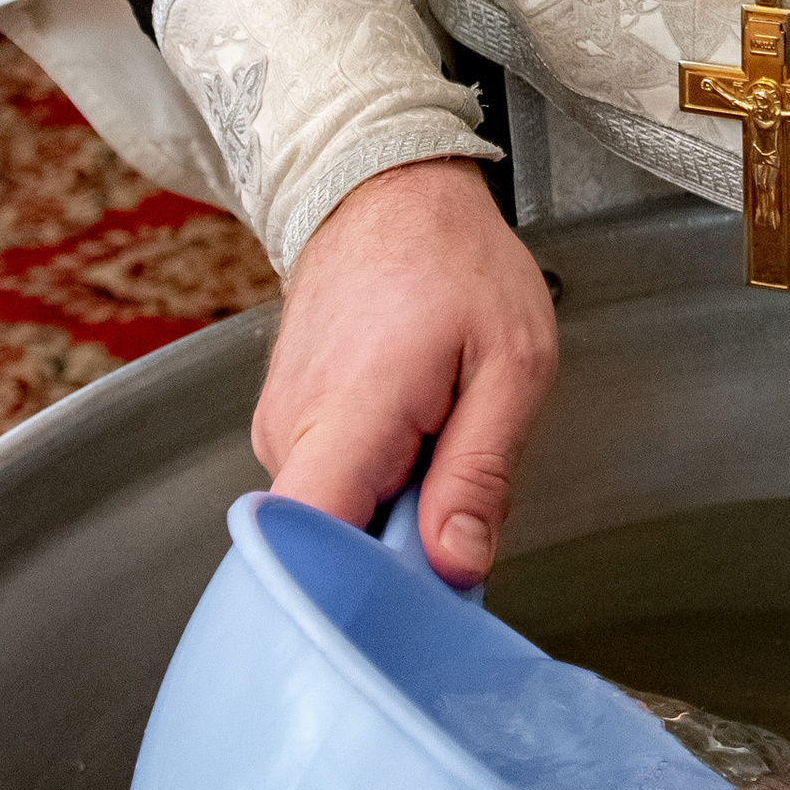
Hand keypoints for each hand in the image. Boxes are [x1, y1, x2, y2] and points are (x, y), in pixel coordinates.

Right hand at [249, 160, 558, 578]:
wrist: (386, 190)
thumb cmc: (454, 260)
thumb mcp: (511, 361)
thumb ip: (481, 472)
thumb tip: (455, 569)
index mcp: (347, 414)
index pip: (307, 548)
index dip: (359, 596)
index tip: (421, 599)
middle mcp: (289, 432)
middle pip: (333, 549)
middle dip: (404, 553)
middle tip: (460, 498)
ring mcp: (278, 431)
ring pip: (338, 521)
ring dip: (397, 510)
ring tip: (439, 440)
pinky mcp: (284, 429)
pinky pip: (333, 489)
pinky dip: (381, 482)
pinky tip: (413, 434)